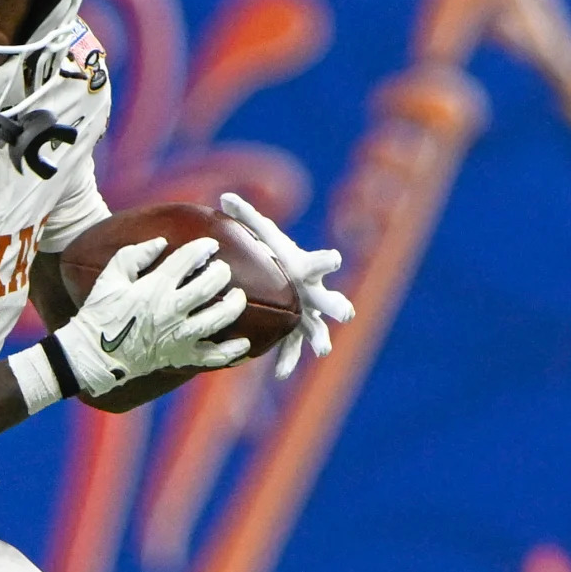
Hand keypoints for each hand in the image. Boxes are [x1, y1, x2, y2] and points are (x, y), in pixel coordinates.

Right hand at [52, 235, 249, 397]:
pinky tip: (244, 344)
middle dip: (221, 274)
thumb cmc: (100, 312)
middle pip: (209, 286)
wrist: (92, 354)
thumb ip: (135, 254)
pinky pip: (213, 357)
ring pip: (218, 318)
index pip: (188, 260)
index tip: (211, 245)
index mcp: (155, 287)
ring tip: (238, 297)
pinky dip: (231, 352)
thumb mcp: (111, 276)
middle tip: (223, 270)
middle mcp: (171, 311)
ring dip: (233, 305)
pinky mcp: (180, 357)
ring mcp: (179, 336)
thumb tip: (161, 242)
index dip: (203, 248)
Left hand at [218, 192, 354, 379]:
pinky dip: (288, 359)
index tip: (335, 259)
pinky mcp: (297, 330)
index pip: (321, 262)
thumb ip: (247, 216)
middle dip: (338, 306)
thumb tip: (224, 196)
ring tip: (323, 350)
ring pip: (318, 328)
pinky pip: (293, 346)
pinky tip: (280, 375)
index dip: (328, 260)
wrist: (288, 275)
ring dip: (320, 339)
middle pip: (330, 299)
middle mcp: (314, 292)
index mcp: (306, 267)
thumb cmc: (277, 253)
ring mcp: (309, 313)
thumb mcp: (263, 234)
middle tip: (347, 314)